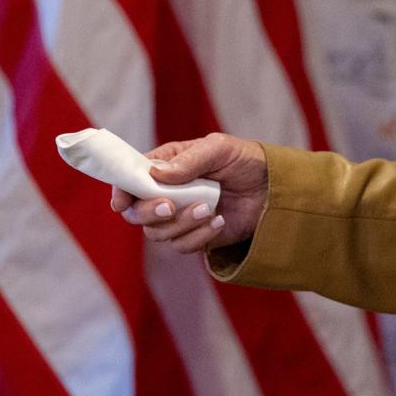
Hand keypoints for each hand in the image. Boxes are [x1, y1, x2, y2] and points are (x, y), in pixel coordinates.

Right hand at [110, 133, 267, 253]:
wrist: (273, 189)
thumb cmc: (244, 160)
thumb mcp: (219, 149)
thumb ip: (189, 160)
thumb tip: (156, 176)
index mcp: (166, 166)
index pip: (132, 180)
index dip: (122, 191)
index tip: (122, 202)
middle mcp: (167, 193)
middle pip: (138, 213)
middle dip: (150, 212)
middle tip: (171, 206)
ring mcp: (180, 217)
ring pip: (158, 233)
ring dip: (181, 223)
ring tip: (208, 208)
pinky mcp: (195, 237)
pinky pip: (182, 246)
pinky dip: (199, 236)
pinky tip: (219, 220)